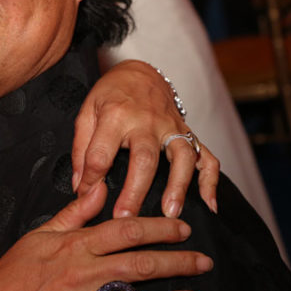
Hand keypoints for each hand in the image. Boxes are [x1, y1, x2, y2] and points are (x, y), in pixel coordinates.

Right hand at [0, 182, 212, 290]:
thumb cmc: (16, 272)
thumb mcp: (41, 235)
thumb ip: (74, 213)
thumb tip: (99, 190)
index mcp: (76, 245)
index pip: (124, 230)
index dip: (157, 228)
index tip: (181, 228)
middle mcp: (86, 271)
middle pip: (139, 262)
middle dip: (175, 260)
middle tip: (202, 259)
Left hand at [72, 60, 219, 218]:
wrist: (139, 72)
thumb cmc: (110, 94)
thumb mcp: (86, 112)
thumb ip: (81, 149)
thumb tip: (80, 186)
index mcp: (115, 116)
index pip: (100, 154)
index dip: (91, 179)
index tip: (86, 198)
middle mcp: (147, 122)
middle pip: (144, 158)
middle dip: (135, 191)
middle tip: (127, 219)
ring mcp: (172, 127)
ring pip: (181, 157)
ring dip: (177, 187)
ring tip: (170, 214)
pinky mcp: (188, 133)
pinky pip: (206, 156)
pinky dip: (211, 181)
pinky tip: (210, 204)